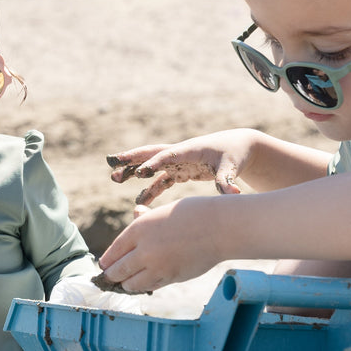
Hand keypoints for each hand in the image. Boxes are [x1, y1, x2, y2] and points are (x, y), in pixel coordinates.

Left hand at [96, 197, 222, 292]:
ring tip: (124, 284)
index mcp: (139, 228)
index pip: (113, 251)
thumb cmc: (193, 214)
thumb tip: (136, 213)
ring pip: (131, 283)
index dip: (107, 261)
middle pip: (117, 270)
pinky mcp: (170, 277)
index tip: (105, 265)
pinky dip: (143, 287)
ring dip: (126, 285)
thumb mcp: (163, 211)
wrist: (219, 227)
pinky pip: (149, 287)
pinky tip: (142, 285)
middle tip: (108, 279)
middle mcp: (144, 249)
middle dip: (111, 276)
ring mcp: (157, 266)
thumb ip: (145, 220)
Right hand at [106, 133, 248, 211]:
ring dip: (133, 171)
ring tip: (114, 178)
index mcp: (189, 150)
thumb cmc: (235, 154)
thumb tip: (232, 193)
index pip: (167, 156)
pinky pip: (161, 181)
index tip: (139, 173)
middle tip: (112, 163)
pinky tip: (139, 203)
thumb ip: (226, 179)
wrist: (239, 147)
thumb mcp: (231, 166)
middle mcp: (179, 154)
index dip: (153, 164)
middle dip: (131, 158)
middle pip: (150, 154)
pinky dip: (149, 190)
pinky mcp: (180, 171)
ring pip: (151, 166)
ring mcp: (178, 162)